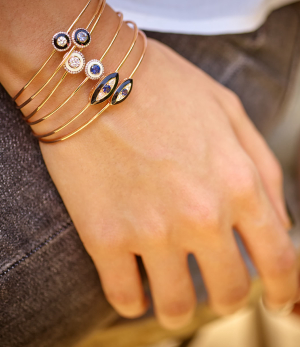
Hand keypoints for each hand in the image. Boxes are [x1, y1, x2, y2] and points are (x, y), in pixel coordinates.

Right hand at [40, 38, 298, 328]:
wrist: (91, 74)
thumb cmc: (162, 87)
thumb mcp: (229, 110)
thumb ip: (262, 168)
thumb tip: (278, 223)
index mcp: (238, 183)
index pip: (280, 261)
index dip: (284, 291)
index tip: (278, 303)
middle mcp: (201, 214)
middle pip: (229, 292)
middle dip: (225, 297)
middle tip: (210, 286)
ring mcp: (150, 229)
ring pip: (176, 307)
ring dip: (178, 307)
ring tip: (169, 292)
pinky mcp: (103, 236)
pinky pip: (124, 298)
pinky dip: (132, 301)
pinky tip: (132, 285)